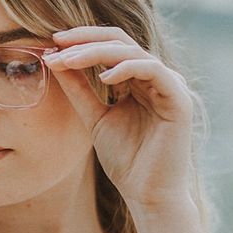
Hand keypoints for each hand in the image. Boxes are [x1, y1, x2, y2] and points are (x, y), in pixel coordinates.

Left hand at [42, 26, 194, 208]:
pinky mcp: (179, 99)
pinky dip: (127, 69)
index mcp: (138, 79)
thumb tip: (56, 61)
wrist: (147, 194)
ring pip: (133, 52)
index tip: (52, 43)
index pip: (111, 46)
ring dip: (97, 53)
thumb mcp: (94, 117)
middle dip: (86, 38)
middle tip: (58, 41)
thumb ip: (79, 89)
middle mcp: (156, 77)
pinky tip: (103, 78)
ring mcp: (169, 86)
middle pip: (121, 41)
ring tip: (69, 60)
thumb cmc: (126, 159)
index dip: (83, 40)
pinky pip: (153, 70)